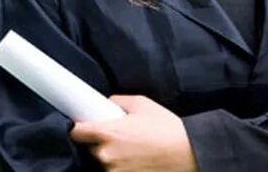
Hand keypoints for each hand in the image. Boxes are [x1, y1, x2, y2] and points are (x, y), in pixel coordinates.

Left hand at [70, 95, 197, 171]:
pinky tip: (137, 160)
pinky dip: (122, 167)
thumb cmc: (168, 128)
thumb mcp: (141, 104)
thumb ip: (117, 101)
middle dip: (99, 143)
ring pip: (103, 163)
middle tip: (118, 138)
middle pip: (90, 149)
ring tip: (132, 150)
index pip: (75, 133)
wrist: (192, 154)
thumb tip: (105, 103)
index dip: (78, 129)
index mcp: (106, 133)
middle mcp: (106, 156)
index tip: (84, 127)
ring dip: (112, 157)